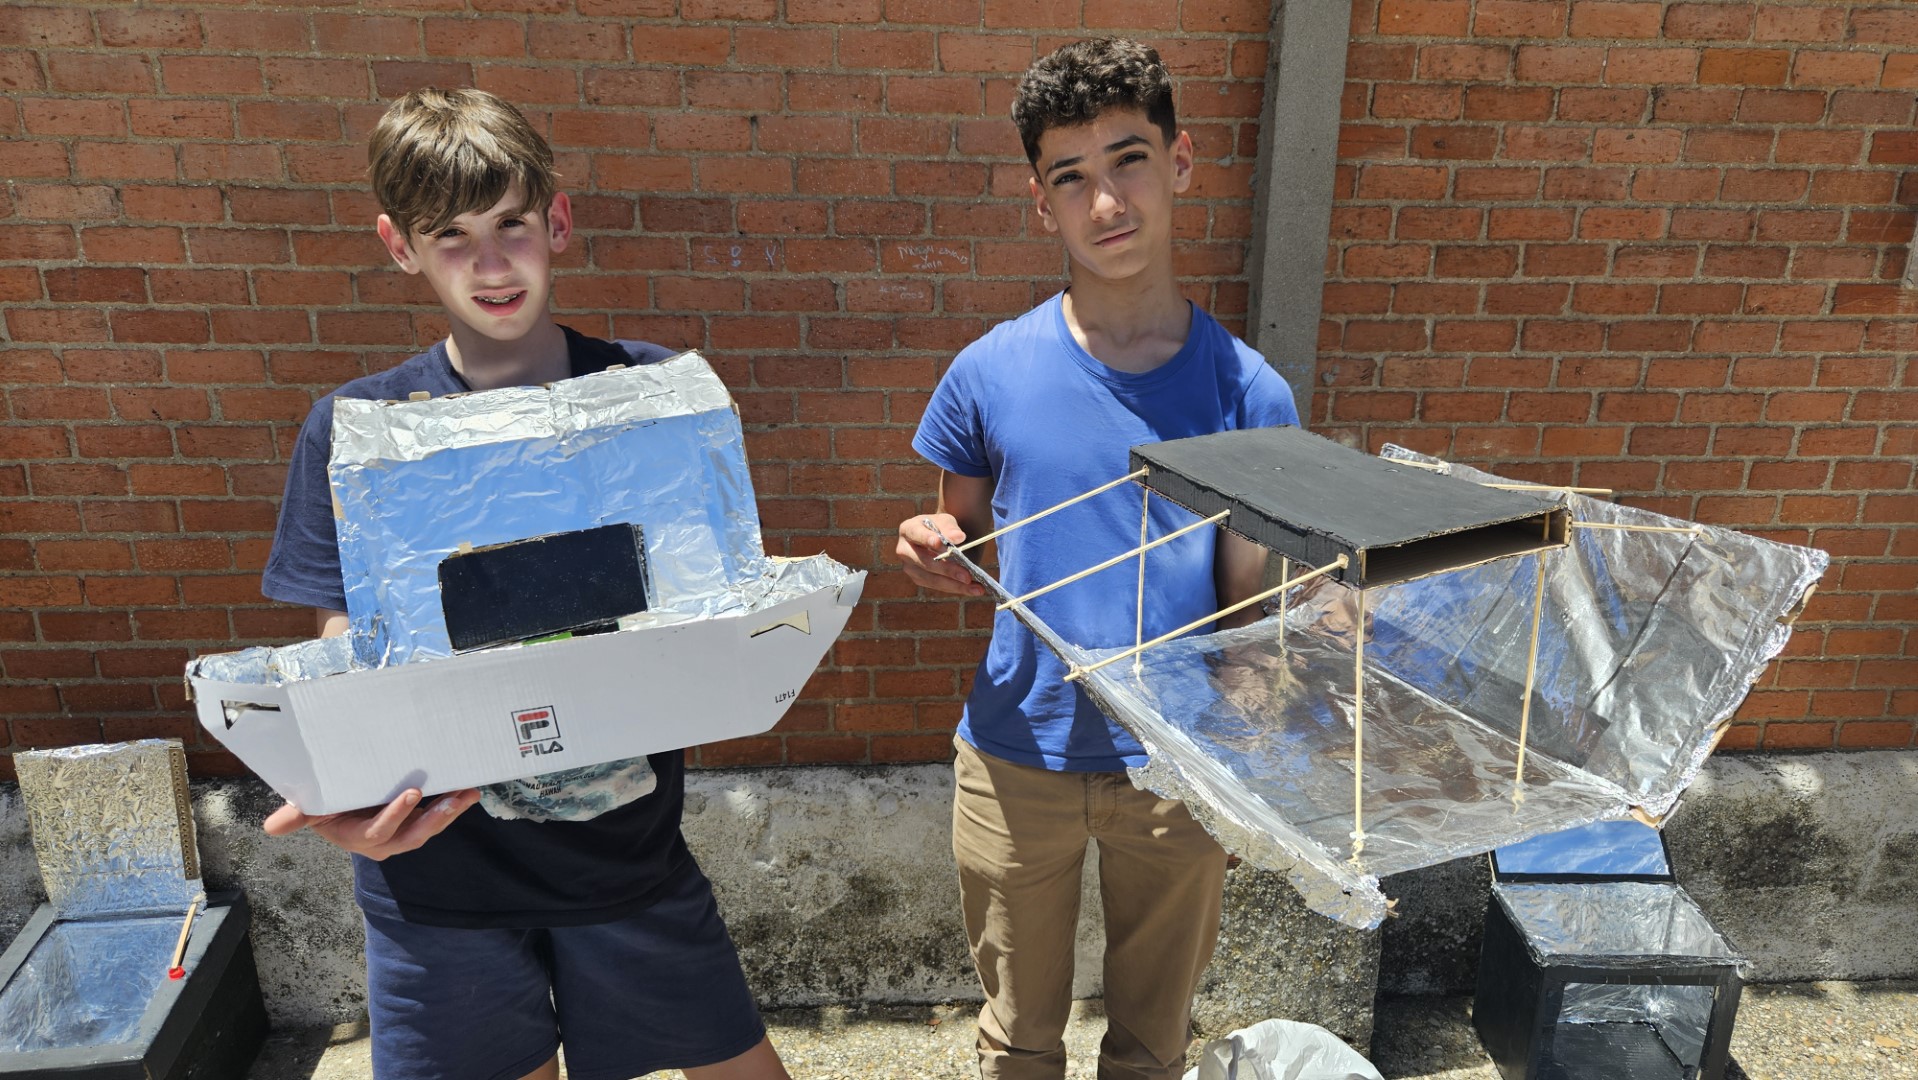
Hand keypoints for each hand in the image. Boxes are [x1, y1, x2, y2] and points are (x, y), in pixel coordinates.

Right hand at [262, 788, 480, 860]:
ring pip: (429, 827)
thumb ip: (297, 816)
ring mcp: (403, 832)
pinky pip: (437, 815)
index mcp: (358, 838)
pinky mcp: (417, 820)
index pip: (378, 831)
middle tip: (453, 798)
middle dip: (433, 818)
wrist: (340, 803)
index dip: (395, 816)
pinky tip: (469, 788)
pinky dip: (453, 804)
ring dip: (450, 812)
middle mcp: (385, 841)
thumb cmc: (325, 804)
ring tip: (468, 793)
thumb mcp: (310, 809)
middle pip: (412, 835)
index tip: (411, 793)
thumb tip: (271, 828)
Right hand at [895, 514, 984, 596]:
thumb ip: (950, 528)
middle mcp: (904, 550)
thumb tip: (958, 537)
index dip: (926, 538)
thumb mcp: (946, 522)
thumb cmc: (942, 527)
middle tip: (967, 576)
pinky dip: (956, 588)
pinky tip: (973, 589)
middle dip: (947, 570)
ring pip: (932, 579)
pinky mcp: (919, 579)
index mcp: (908, 529)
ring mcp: (910, 567)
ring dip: (955, 585)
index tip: (938, 542)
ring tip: (976, 587)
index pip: (916, 534)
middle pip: (925, 562)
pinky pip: (938, 586)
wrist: (941, 538)